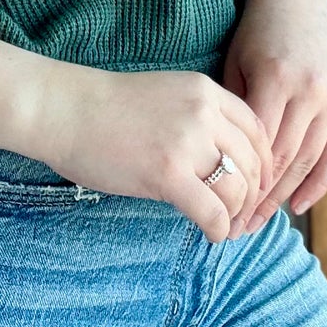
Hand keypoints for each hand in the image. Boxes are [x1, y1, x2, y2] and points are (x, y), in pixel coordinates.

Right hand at [26, 64, 275, 242]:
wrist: (64, 109)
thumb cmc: (106, 107)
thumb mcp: (166, 96)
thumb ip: (200, 119)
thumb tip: (225, 162)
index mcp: (205, 91)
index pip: (257, 132)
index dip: (263, 165)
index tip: (256, 186)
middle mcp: (204, 113)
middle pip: (252, 163)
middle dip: (254, 196)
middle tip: (244, 217)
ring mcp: (187, 142)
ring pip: (238, 189)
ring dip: (238, 215)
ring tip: (227, 228)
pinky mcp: (168, 173)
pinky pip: (213, 211)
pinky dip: (219, 229)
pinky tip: (211, 234)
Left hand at [219, 0, 326, 233]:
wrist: (297, 0)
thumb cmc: (254, 34)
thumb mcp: (234, 64)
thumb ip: (234, 111)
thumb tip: (221, 165)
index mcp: (276, 78)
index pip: (258, 145)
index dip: (241, 182)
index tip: (221, 209)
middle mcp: (311, 90)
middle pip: (284, 159)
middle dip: (260, 199)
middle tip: (238, 229)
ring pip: (309, 160)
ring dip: (284, 196)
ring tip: (260, 221)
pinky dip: (318, 183)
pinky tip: (298, 205)